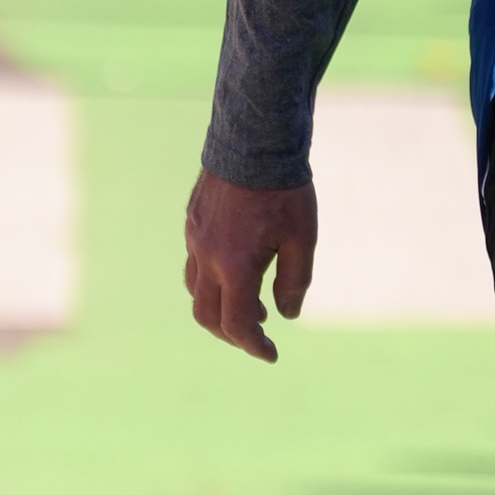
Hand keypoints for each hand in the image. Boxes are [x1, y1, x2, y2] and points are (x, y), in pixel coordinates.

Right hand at [184, 171, 317, 361]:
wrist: (254, 140)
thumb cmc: (285, 190)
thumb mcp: (303, 239)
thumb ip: (294, 282)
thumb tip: (286, 315)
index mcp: (235, 267)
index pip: (236, 325)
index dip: (253, 346)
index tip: (271, 354)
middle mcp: (207, 257)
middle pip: (207, 316)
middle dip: (231, 334)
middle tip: (257, 335)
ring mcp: (194, 238)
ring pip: (195, 290)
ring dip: (219, 307)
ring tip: (250, 303)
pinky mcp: (192, 222)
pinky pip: (194, 263)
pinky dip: (212, 280)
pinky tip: (236, 269)